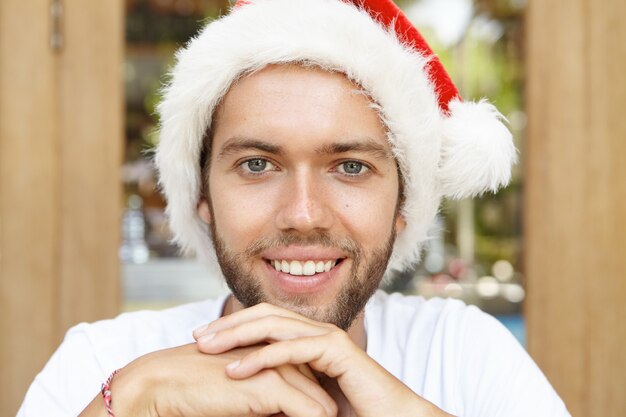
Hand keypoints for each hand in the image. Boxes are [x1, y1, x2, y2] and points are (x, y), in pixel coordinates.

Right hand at [80, 343, 336, 416]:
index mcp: (279, 358)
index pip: (315, 387)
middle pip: (323, 395)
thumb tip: (297, 412)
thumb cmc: (201, 394)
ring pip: (323, 406)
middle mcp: (285, 359)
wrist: (167, 384)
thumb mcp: (245, 399)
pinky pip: (312, 413)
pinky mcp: (273, 384)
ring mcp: (281, 369)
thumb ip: (268, 405)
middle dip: (329, 415)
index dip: (320, 410)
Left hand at [194, 303, 451, 416]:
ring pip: (273, 326)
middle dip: (227, 324)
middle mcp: (315, 331)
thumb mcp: (302, 395)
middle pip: (263, 315)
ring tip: (206, 347)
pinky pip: (291, 349)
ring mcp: (327, 337)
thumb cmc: (349, 410)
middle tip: (196, 337)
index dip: (232, 325)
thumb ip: (279, 385)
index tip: (202, 339)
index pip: (263, 321)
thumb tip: (246, 392)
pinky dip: (260, 357)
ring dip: (236, 334)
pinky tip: (235, 370)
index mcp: (307, 337)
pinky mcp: (337, 350)